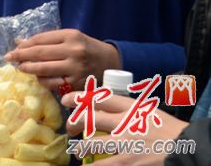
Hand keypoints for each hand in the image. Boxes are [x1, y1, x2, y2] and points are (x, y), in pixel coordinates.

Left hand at [4, 29, 120, 91]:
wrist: (111, 62)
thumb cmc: (86, 48)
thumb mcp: (70, 37)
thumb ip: (47, 40)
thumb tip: (20, 41)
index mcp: (71, 36)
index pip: (41, 39)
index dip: (25, 44)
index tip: (14, 47)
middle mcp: (73, 52)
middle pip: (40, 54)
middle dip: (21, 56)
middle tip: (8, 58)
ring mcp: (75, 69)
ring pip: (44, 70)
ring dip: (28, 69)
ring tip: (20, 67)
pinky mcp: (76, 84)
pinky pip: (53, 83)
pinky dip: (42, 81)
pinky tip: (37, 78)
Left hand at [61, 93, 187, 163]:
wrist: (188, 149)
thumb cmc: (170, 131)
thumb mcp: (149, 112)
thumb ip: (128, 111)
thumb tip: (106, 111)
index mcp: (131, 108)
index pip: (99, 98)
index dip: (79, 97)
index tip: (67, 100)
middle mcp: (124, 122)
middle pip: (89, 118)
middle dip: (74, 122)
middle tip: (70, 128)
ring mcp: (125, 143)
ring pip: (92, 144)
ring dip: (81, 148)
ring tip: (77, 151)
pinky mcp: (127, 161)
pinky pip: (103, 165)